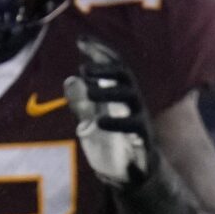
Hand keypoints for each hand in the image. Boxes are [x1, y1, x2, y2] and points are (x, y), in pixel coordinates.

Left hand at [66, 35, 160, 189]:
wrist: (135, 172)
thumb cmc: (113, 140)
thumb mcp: (93, 119)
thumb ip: (82, 102)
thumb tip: (70, 80)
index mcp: (120, 93)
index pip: (113, 66)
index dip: (100, 52)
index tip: (81, 41)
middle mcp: (133, 101)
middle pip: (124, 76)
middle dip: (105, 68)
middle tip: (83, 68)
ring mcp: (140, 118)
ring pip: (130, 97)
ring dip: (108, 92)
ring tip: (89, 92)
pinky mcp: (144, 138)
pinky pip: (135, 127)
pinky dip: (118, 122)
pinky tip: (99, 121)